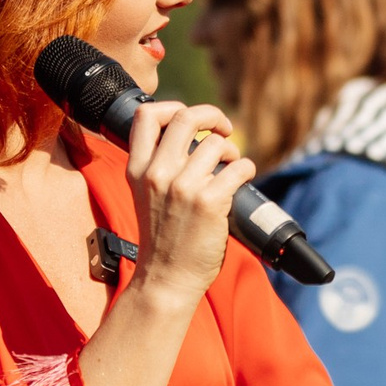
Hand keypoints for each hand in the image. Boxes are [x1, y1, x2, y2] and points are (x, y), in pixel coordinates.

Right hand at [124, 100, 253, 306]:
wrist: (165, 278)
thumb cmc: (162, 239)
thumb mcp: (145, 196)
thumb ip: (159, 167)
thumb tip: (192, 140)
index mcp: (137, 169)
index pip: (145, 115)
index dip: (173, 107)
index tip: (192, 121)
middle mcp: (157, 173)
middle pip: (186, 117)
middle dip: (213, 116)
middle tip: (224, 129)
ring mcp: (183, 187)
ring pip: (216, 143)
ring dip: (231, 150)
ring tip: (232, 165)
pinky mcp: (209, 202)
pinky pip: (239, 167)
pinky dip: (247, 168)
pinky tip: (243, 178)